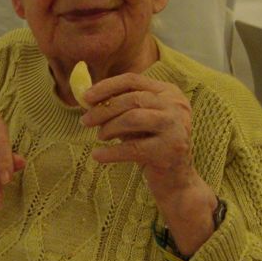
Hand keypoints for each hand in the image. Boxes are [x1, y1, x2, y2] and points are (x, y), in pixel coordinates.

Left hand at [80, 73, 216, 254]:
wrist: (175, 180)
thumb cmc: (151, 145)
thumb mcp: (136, 121)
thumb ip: (118, 107)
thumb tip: (85, 97)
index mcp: (168, 92)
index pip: (132, 80)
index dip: (106, 87)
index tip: (85, 97)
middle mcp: (176, 106)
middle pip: (132, 99)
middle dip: (103, 109)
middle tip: (85, 121)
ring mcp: (176, 127)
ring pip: (132, 118)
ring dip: (109, 127)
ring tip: (100, 137)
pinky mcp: (169, 150)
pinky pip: (132, 148)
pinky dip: (110, 152)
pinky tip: (98, 156)